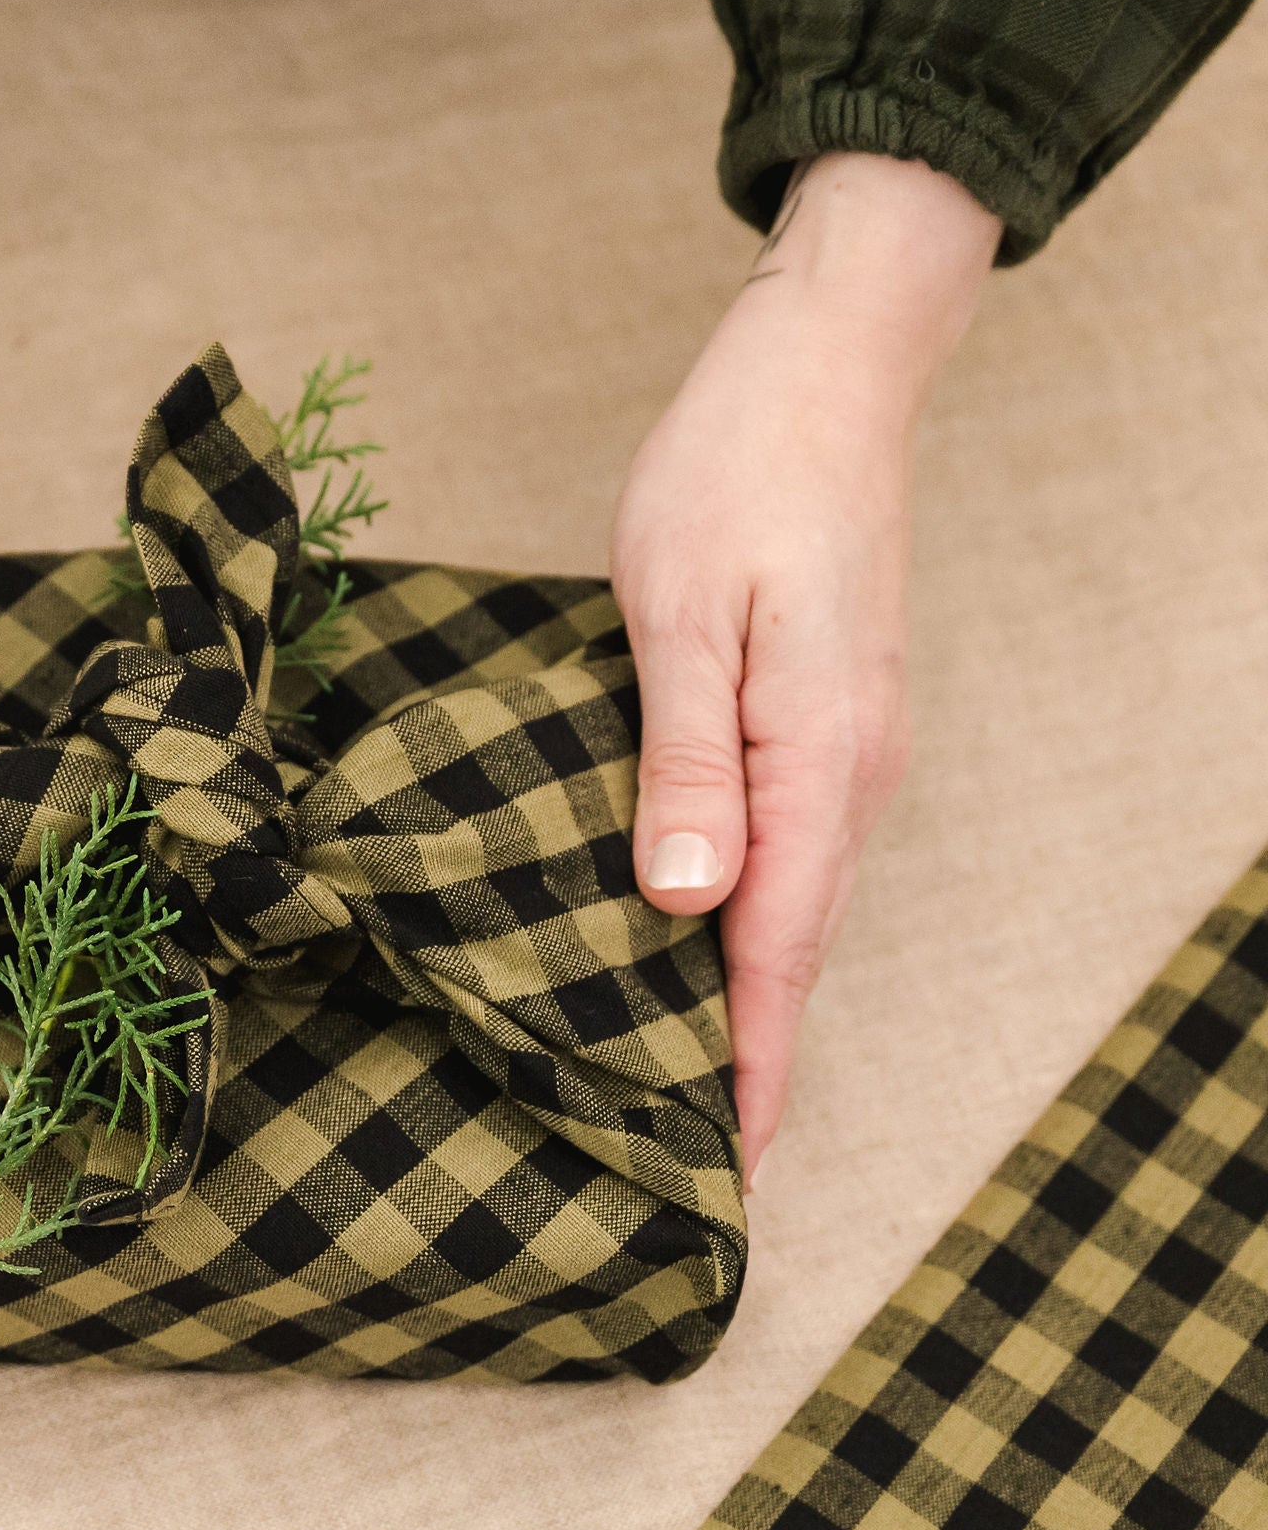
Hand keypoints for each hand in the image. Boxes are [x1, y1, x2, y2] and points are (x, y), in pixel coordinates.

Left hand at [611, 153, 998, 1184]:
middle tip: (698, 1154)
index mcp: (814, 760)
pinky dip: (758, 917)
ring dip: (754, 992)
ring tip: (697, 1077)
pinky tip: (709, 939)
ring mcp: (848, 746)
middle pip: (797, 945)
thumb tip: (682, 901)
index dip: (751, 1063)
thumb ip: (685, 762)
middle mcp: (849, 772)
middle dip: (754, 1053)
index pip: (777, 950)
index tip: (728, 1163)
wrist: (828, 366)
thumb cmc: (737, 470)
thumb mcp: (680, 611)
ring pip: (800, 903)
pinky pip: (798, 850)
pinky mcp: (829, 718)